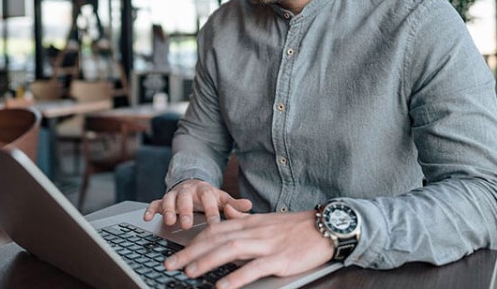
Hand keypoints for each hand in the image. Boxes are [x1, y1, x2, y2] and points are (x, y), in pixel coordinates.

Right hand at [143, 179, 252, 229]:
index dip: (211, 212)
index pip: (208, 199)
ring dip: (168, 210)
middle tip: (187, 225)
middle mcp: (188, 190)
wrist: (193, 184)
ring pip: (169, 199)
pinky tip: (147, 217)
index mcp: (205, 190)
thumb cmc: (208, 197)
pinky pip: (155, 202)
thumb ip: (233, 204)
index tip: (214, 225)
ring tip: (168, 222)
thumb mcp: (221, 199)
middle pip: (185, 198)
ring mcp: (174, 194)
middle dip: (185, 211)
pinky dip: (150, 209)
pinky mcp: (163, 199)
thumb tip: (249, 205)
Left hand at [164, 205, 333, 288]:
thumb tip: (226, 215)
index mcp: (249, 224)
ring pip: (230, 250)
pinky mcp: (279, 260)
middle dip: (190, 252)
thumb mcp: (266, 221)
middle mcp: (254, 232)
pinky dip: (236, 277)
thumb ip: (244, 220)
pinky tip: (222, 287)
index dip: (193, 241)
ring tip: (190, 273)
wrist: (326, 227)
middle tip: (171, 265)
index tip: (176, 252)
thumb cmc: (296, 227)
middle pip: (215, 239)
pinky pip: (254, 268)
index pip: (214, 230)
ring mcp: (266, 245)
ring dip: (207, 261)